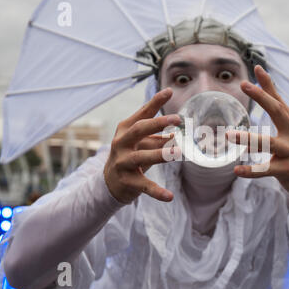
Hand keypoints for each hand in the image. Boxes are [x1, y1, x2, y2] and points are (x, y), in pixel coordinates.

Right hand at [104, 88, 181, 203]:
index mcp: (126, 129)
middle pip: (139, 130)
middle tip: (177, 119)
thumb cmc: (129, 156)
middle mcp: (121, 143)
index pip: (143, 113)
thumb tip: (176, 132)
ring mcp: (123, 162)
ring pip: (142, 156)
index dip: (156, 102)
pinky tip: (169, 196)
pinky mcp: (127, 181)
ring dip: (161, 153)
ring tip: (179, 152)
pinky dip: (157, 191)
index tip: (170, 91)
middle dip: (158, 123)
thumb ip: (157, 136)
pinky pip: (144, 185)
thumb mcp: (141, 143)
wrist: (109, 183)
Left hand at [226, 65, 288, 204]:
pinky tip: (237, 170)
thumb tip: (268, 94)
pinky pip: (265, 170)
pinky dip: (250, 170)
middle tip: (244, 85)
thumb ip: (282, 115)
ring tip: (229, 135)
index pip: (279, 100)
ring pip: (268, 142)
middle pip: (277, 111)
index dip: (268, 84)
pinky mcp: (287, 170)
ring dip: (248, 139)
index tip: (257, 68)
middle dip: (261, 96)